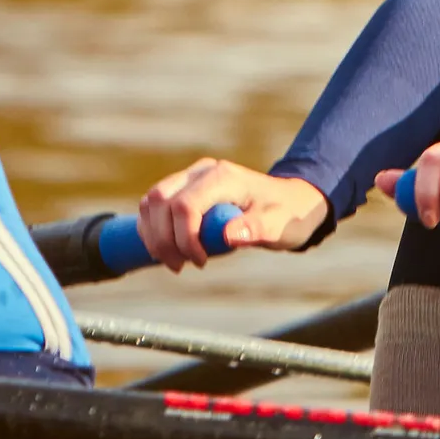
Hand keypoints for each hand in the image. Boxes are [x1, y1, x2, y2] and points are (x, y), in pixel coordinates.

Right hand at [138, 160, 329, 271]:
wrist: (288, 203)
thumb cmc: (284, 215)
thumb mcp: (278, 225)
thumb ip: (255, 228)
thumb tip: (229, 235)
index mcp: (222, 177)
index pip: (185, 205)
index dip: (184, 238)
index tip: (199, 263)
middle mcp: (201, 171)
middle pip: (160, 200)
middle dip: (162, 239)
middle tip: (180, 267)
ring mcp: (190, 177)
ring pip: (152, 201)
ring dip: (152, 234)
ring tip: (173, 261)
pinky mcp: (184, 188)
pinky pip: (154, 204)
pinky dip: (151, 228)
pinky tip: (165, 250)